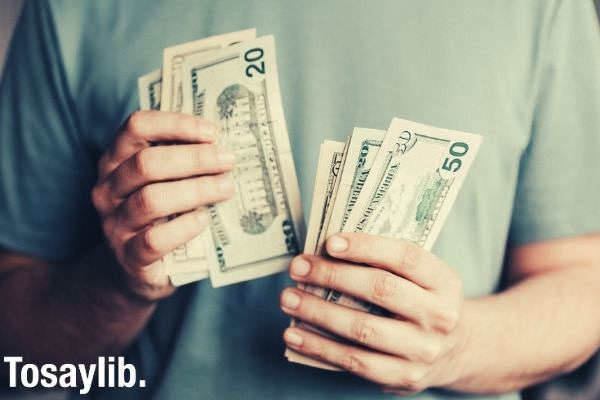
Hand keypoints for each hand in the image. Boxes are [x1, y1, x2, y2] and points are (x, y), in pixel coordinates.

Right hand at [91, 111, 234, 301]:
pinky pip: (154, 240)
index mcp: (116, 160)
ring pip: (151, 200)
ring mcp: (115, 224)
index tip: (212, 132)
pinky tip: (204, 220)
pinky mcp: (129, 257)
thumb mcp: (164, 182)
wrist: (135, 270)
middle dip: (194, 159)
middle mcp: (108, 189)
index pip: (136, 127)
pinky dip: (183, 228)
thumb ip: (183, 162)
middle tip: (228, 161)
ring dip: (195, 190)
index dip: (176, 124)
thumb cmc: (160, 216)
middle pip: (146, 163)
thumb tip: (226, 145)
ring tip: (226, 188)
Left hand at [281, 233, 467, 394]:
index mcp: (444, 281)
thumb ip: (386, 263)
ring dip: (318, 312)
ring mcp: (422, 350)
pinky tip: (295, 334)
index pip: (405, 257)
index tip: (329, 242)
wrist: (455, 350)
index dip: (366, 247)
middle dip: (333, 276)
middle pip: (381, 290)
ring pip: (362, 329)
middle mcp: (439, 316)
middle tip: (299, 267)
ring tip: (288, 299)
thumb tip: (326, 251)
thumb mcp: (421, 278)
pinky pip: (354, 362)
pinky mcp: (403, 377)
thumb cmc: (422, 301)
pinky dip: (319, 347)